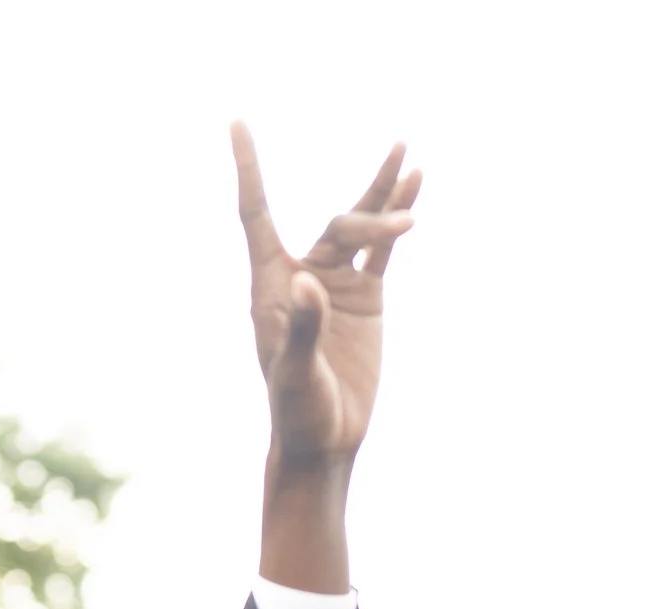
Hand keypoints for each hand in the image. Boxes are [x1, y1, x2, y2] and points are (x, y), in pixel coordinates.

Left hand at [233, 127, 419, 472]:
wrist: (325, 440)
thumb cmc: (297, 410)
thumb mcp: (295, 372)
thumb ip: (304, 326)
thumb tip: (307, 281)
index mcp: (271, 286)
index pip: (256, 214)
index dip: (249, 169)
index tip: (238, 124)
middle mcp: (302, 275)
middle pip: (336, 225)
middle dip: (370, 217)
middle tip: (404, 226)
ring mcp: (336, 284)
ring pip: (360, 228)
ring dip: (383, 195)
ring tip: (405, 152)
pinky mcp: (365, 297)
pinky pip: (382, 250)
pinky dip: (397, 222)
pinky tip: (415, 188)